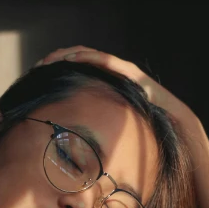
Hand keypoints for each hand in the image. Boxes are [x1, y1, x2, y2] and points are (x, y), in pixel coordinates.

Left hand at [37, 46, 198, 127]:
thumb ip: (92, 129)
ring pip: (90, 56)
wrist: (173, 123)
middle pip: (77, 59)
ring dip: (69, 55)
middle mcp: (110, 73)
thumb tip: (68, 153)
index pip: (74, 71)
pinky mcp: (132, 73)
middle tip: (37, 66)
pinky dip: (92, 58)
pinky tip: (76, 59)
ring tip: (51, 60)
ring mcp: (122, 71)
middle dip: (56, 60)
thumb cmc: (141, 128)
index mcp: (102, 85)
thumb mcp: (110, 128)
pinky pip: (109, 62)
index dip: (55, 70)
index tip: (35, 77)